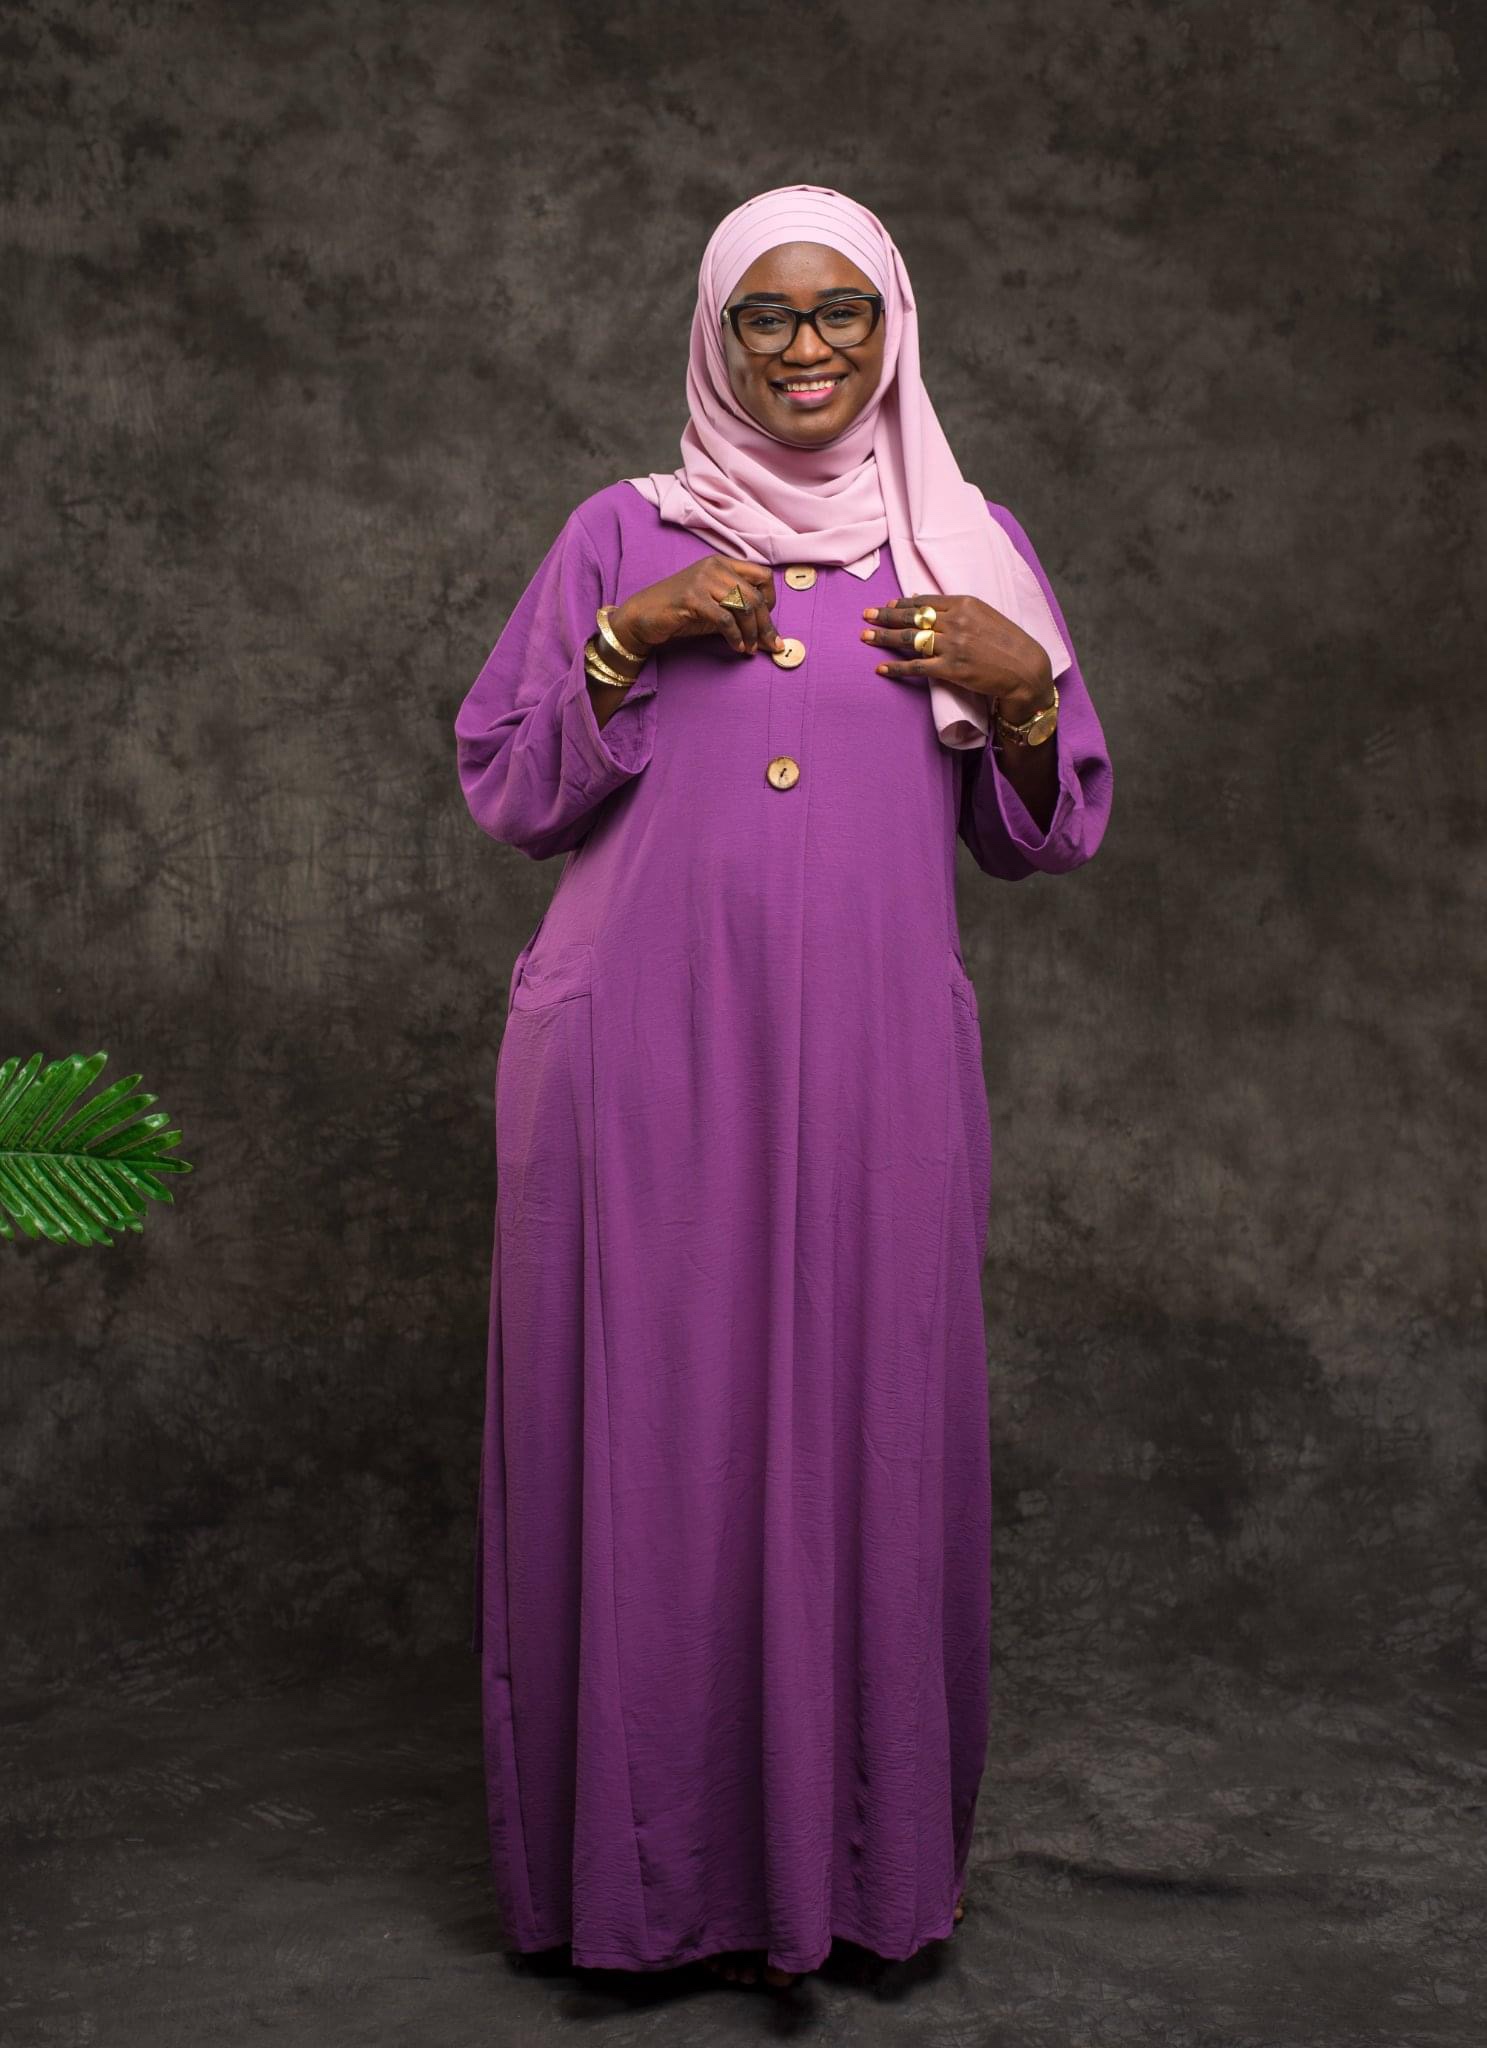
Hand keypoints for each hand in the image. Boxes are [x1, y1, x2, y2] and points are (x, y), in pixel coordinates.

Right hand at [612, 556, 783, 658]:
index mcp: (723, 564)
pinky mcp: (692, 597)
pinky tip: (735, 647)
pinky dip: (734, 636)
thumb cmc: (680, 613)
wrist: (643, 616)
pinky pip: (724, 619)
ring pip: (744, 605)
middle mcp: (715, 567)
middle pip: (756, 594)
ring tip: (750, 649)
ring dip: (752, 632)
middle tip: (769, 645)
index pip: (763, 576)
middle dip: (765, 624)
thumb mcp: (715, 609)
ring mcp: (702, 580)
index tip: (767, 622)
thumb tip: (768, 635)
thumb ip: (739, 614)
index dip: (771, 600)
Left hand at [860, 592, 1053, 720]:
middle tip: (866, 615)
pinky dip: (896, 667)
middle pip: (912, 617)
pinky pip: (916, 667)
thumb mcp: (987, 616)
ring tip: (865, 637)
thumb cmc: (1009, 642)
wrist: (1026, 669)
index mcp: (965, 604)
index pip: (925, 601)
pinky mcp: (951, 669)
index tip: (887, 604)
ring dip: (884, 638)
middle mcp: (956, 621)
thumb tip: (928, 605)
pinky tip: (881, 668)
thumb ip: (959, 610)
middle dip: (885, 616)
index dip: (903, 603)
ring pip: (910, 639)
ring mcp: (953, 645)